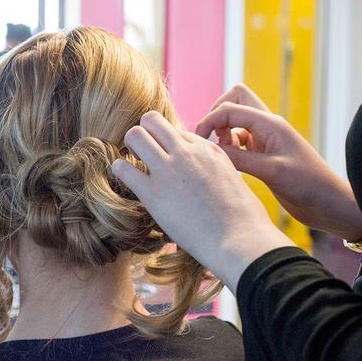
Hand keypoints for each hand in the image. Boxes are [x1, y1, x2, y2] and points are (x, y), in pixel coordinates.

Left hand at [111, 111, 293, 292]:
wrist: (240, 240)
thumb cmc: (242, 219)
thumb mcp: (230, 179)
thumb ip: (211, 169)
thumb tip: (198, 175)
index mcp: (208, 148)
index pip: (175, 131)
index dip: (168, 145)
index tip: (167, 160)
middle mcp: (187, 152)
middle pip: (152, 120)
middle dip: (144, 132)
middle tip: (142, 152)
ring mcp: (169, 170)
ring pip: (135, 135)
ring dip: (130, 146)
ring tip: (132, 163)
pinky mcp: (153, 193)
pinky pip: (123, 168)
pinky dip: (119, 170)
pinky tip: (126, 180)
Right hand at [196, 84, 361, 240]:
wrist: (327, 203)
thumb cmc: (307, 185)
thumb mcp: (270, 171)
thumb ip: (238, 158)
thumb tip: (208, 149)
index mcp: (270, 123)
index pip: (230, 108)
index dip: (209, 121)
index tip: (198, 141)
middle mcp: (266, 126)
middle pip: (234, 100)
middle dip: (216, 115)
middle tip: (210, 139)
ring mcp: (264, 138)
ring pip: (235, 120)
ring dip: (221, 132)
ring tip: (220, 154)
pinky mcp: (262, 153)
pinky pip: (238, 140)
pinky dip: (228, 147)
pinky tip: (228, 163)